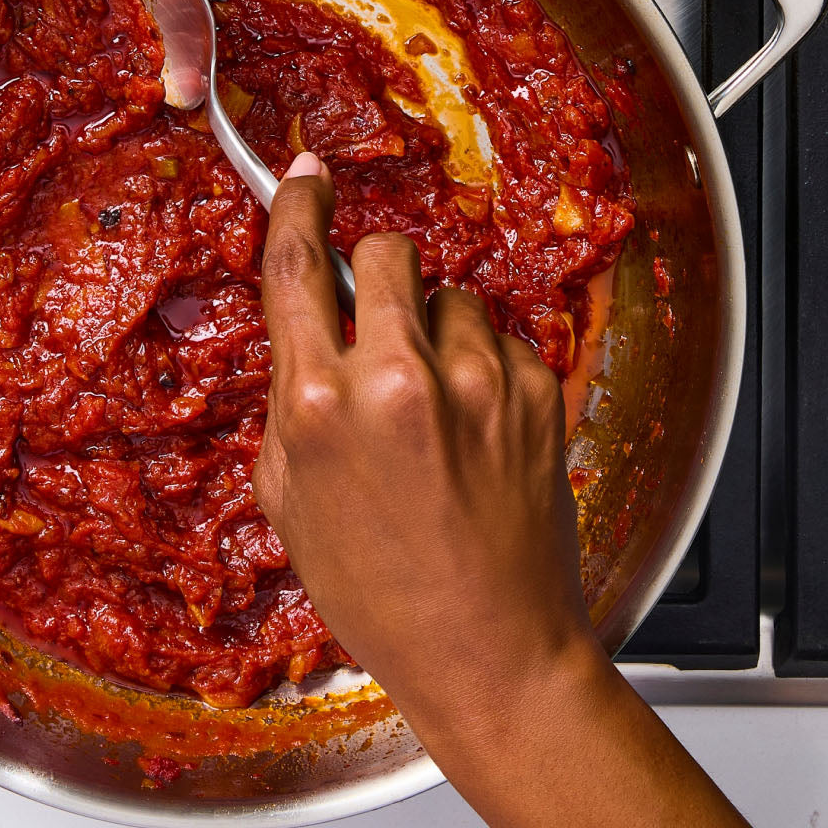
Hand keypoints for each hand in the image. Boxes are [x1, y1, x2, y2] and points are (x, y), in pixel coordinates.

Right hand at [253, 152, 783, 827]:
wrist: (490, 650)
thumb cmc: (382, 593)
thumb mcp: (291, 500)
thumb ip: (292, 401)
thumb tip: (307, 335)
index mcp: (320, 403)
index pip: (299, 263)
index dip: (299, 205)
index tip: (309, 177)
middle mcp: (400, 378)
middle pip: (387, 253)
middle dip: (378, 276)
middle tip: (380, 327)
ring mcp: (479, 381)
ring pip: (450, 299)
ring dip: (438, 335)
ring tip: (437, 413)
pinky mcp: (536, 392)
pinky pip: (501, 342)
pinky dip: (486, 371)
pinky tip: (478, 433)